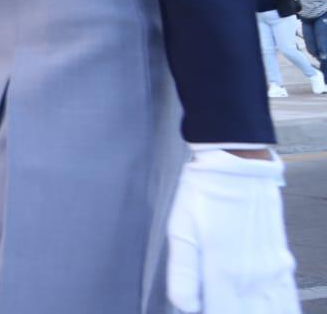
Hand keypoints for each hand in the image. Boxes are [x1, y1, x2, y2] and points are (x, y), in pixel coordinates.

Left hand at [167, 149, 295, 311]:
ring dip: (260, 313)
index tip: (203, 312)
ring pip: (273, 311)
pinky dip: (280, 307)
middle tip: (220, 306)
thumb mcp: (180, 231)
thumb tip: (186, 307)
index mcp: (224, 273)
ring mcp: (271, 271)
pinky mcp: (281, 262)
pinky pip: (286, 296)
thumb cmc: (204, 196)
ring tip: (245, 308)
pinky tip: (271, 308)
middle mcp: (252, 278)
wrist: (239, 167)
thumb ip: (183, 274)